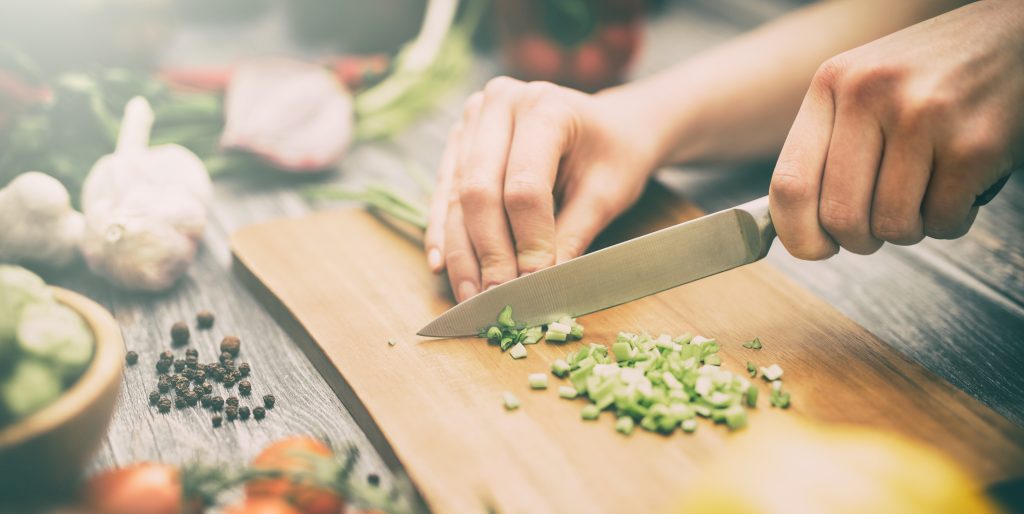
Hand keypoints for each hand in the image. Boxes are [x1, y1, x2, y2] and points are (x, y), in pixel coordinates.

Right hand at [426, 77, 660, 301]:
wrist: (608, 125)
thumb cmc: (615, 154)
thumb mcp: (607, 194)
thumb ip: (572, 236)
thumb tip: (542, 287)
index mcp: (544, 106)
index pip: (525, 186)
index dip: (528, 241)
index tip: (535, 285)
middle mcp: (498, 104)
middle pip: (479, 190)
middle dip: (488, 252)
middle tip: (496, 299)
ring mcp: (472, 120)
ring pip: (455, 196)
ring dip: (461, 253)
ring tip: (471, 298)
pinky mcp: (459, 141)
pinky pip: (443, 192)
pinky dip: (444, 233)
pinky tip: (443, 266)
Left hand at [769, 0, 1022, 258]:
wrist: (1014, 36)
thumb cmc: (930, 75)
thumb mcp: (862, 88)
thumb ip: (826, 146)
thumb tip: (796, 227)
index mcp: (832, 84)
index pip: (790, 184)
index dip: (797, 234)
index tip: (814, 248)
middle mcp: (870, 95)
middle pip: (841, 217)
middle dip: (859, 239)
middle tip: (878, 225)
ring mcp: (923, 118)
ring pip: (893, 226)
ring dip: (910, 228)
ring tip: (924, 192)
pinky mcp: (974, 144)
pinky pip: (943, 223)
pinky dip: (950, 220)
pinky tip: (959, 185)